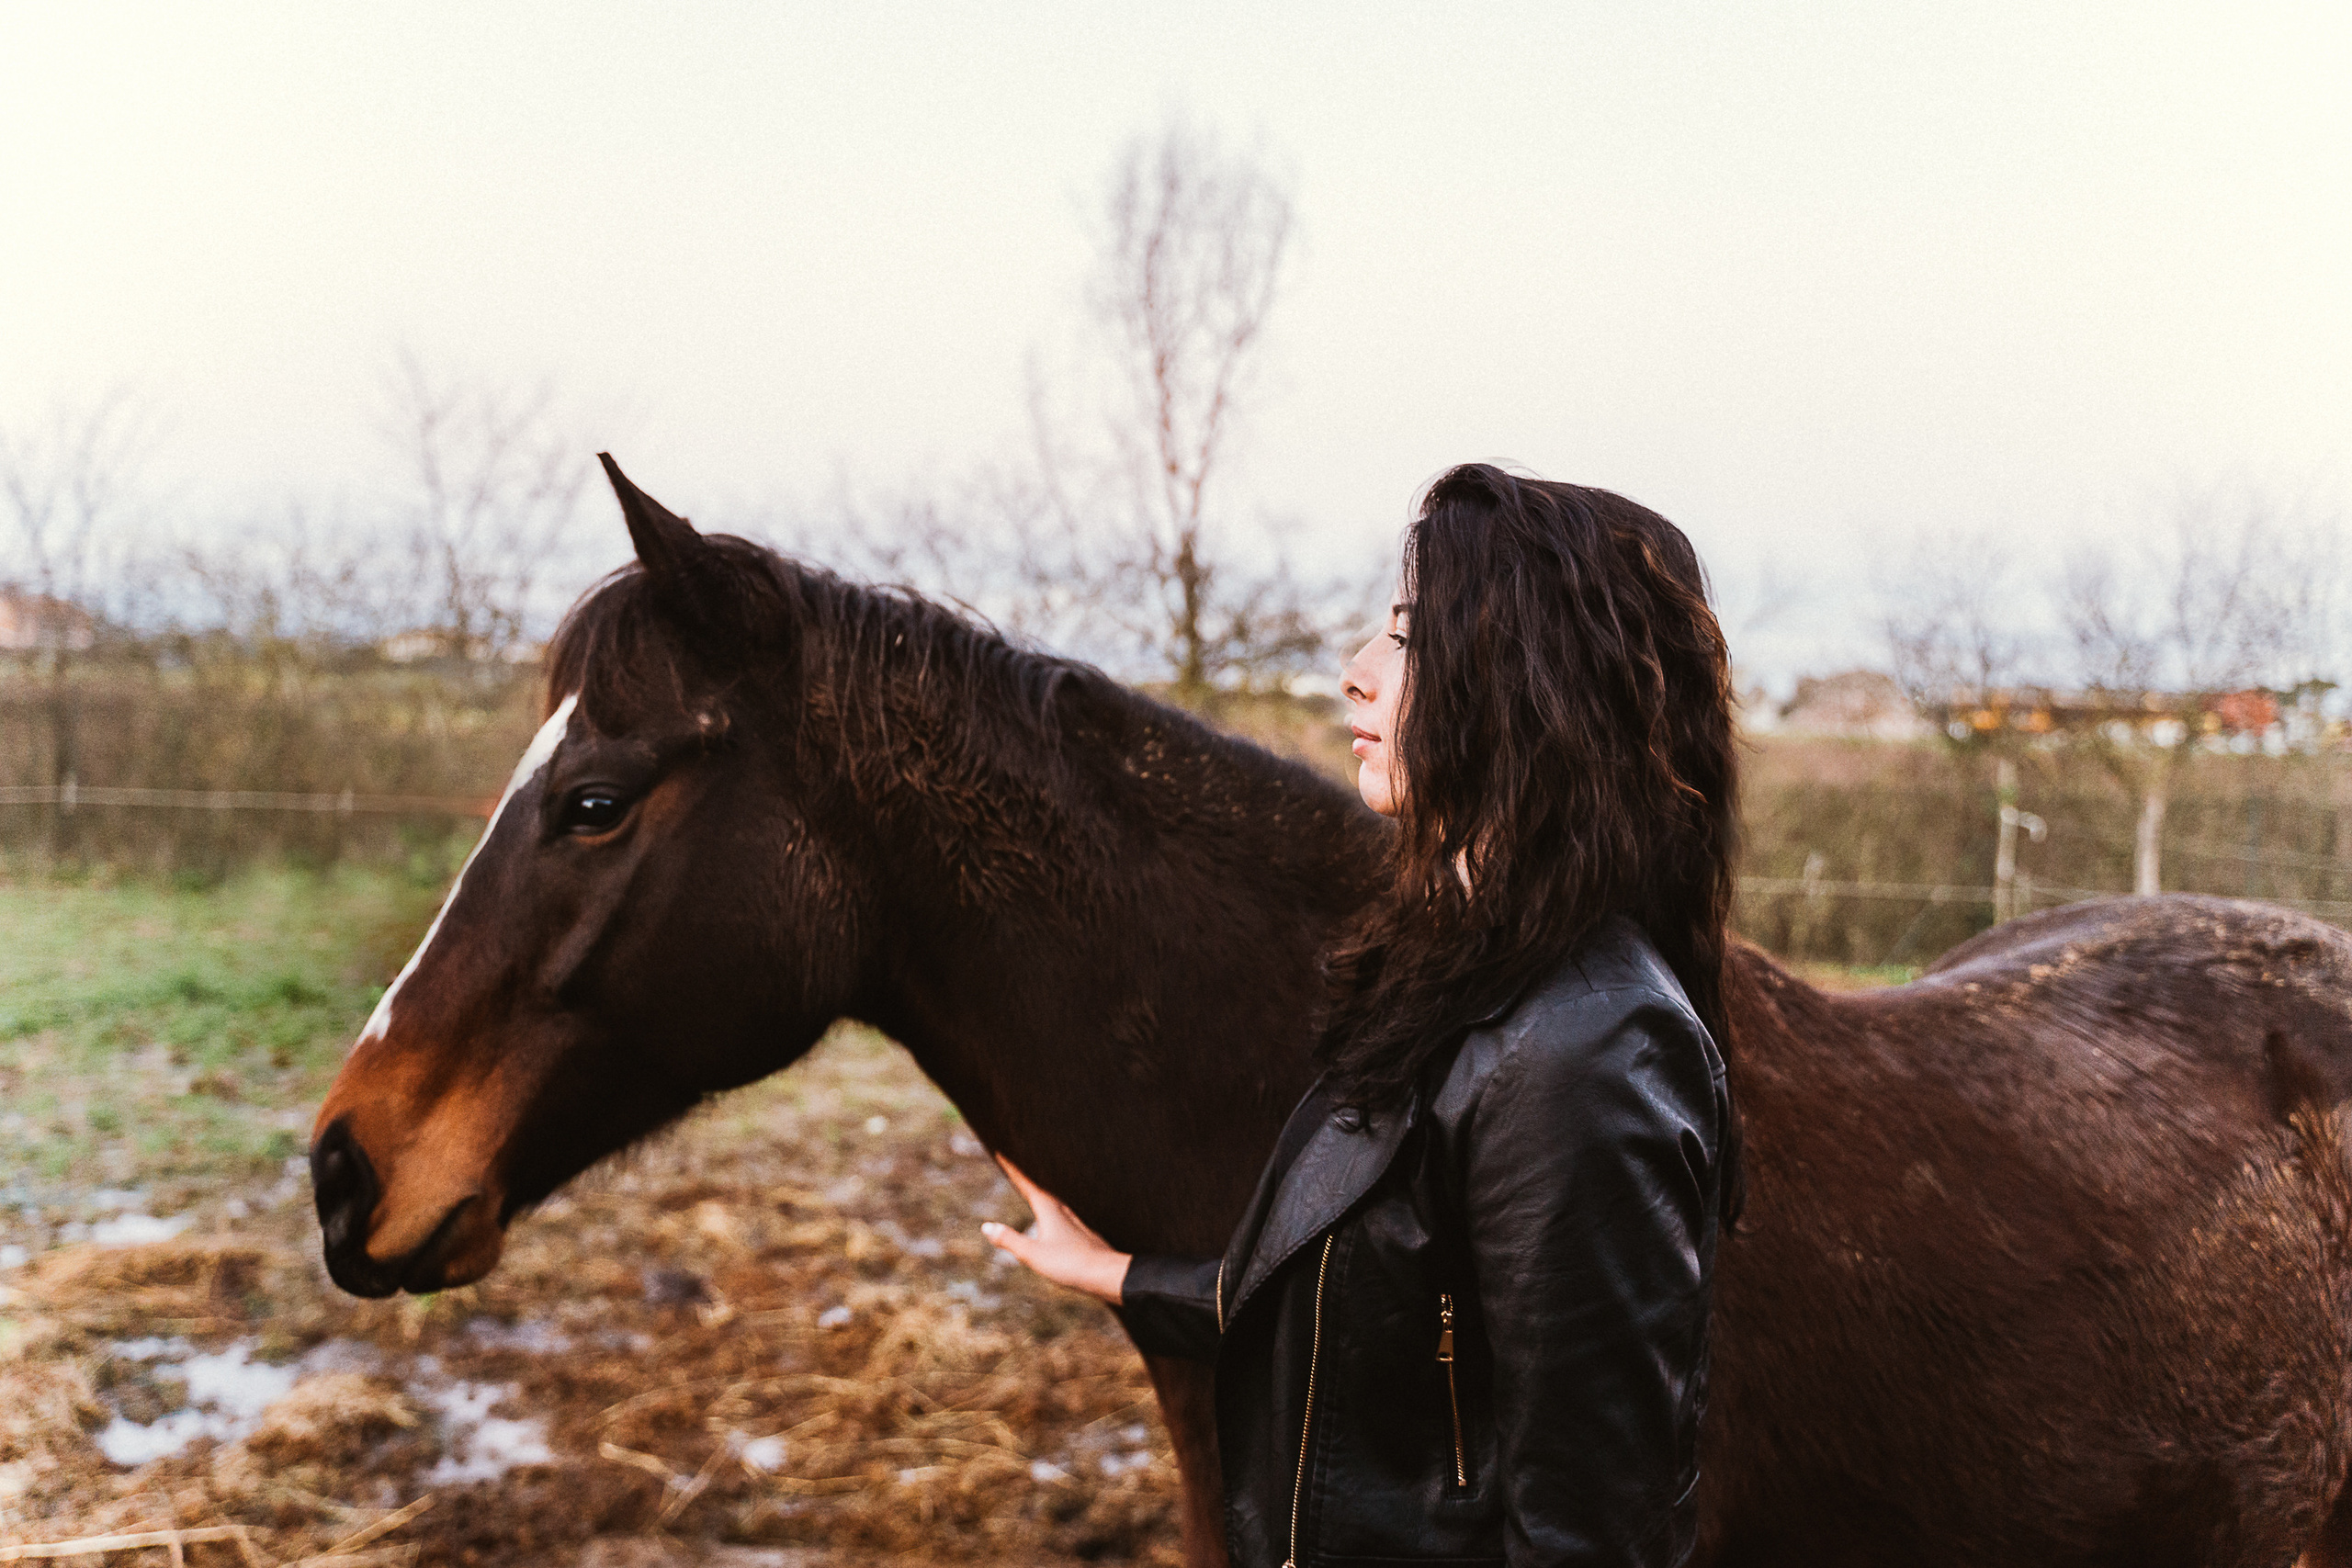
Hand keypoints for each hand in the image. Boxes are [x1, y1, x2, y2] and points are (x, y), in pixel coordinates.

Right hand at [982, 1154, 1129, 1303]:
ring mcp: (1072, 1219)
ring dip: (1036, 1188)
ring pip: (1050, 1197)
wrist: (1105, 1273)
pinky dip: (1047, 1204)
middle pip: (1038, 1185)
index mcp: (1048, 1208)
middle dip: (1023, 1174)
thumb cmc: (1070, 1264)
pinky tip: (1051, 1211)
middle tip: (1010, 1160)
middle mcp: (1061, 1208)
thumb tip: (986, 1226)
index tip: (1000, 1150)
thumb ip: (1009, 1240)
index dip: (1012, 1167)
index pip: (1025, 1182)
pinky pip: (1057, 1210)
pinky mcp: (1078, 1231)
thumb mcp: (1033, 1254)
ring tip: (1027, 1182)